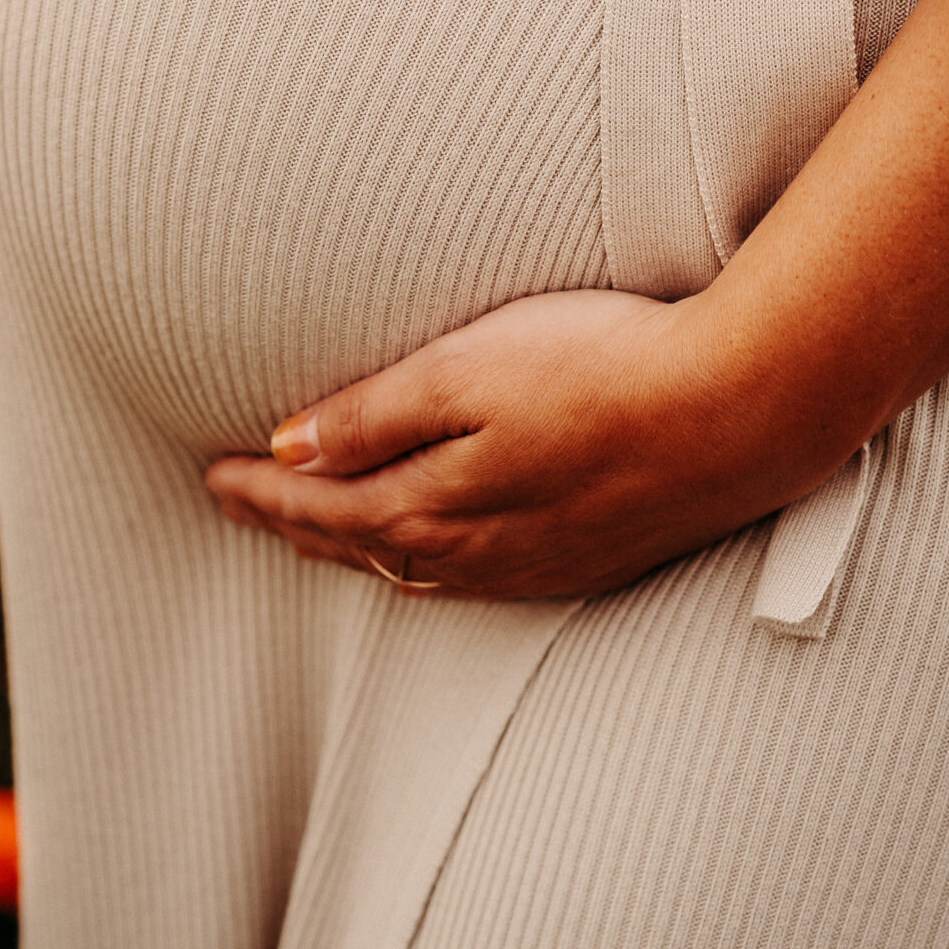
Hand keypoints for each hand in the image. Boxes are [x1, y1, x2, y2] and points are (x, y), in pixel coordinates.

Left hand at [205, 288, 807, 600]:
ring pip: (415, 568)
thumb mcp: (468, 371)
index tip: (213, 476)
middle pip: (359, 542)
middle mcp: (476, 550)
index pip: (321, 501)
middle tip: (243, 505)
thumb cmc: (600, 368)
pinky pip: (475, 579)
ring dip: (355, 548)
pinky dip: (425, 567)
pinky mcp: (584, 557)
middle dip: (294, 523)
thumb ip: (374, 415)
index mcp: (435, 503)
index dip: (263, 490)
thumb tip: (287, 448)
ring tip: (317, 530)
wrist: (736, 411)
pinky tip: (432, 559)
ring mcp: (534, 561)